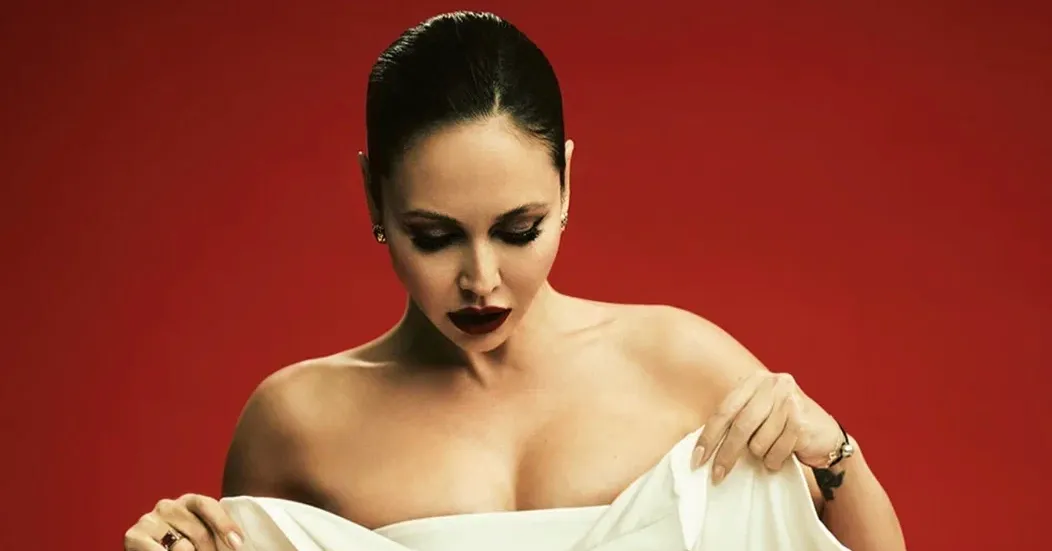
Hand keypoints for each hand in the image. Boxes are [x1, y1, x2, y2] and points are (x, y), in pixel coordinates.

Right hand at [123, 494, 242, 550]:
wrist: (154, 550)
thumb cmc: (183, 546)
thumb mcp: (200, 537)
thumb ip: (215, 536)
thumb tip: (236, 544)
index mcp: (189, 502)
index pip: (207, 505)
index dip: (224, 524)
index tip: (238, 544)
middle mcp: (167, 505)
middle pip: (199, 531)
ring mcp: (149, 519)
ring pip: (182, 547)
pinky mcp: (133, 535)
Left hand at [692, 371, 842, 482]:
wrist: (827, 436)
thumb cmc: (785, 426)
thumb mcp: (759, 413)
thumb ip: (736, 419)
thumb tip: (701, 447)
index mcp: (756, 380)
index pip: (724, 409)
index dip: (709, 436)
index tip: (697, 458)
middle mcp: (774, 385)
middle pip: (739, 426)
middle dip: (726, 454)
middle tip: (717, 475)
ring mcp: (790, 401)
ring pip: (757, 442)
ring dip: (760, 455)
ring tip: (769, 451)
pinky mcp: (802, 421)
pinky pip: (776, 451)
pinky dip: (774, 460)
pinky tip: (783, 454)